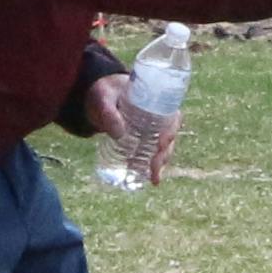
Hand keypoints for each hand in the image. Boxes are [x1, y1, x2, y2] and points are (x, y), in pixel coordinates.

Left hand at [87, 74, 177, 188]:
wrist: (99, 98)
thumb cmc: (104, 92)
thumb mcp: (103, 98)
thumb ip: (108, 113)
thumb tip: (119, 135)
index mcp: (154, 101)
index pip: (172, 115)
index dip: (171, 129)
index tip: (162, 142)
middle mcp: (158, 117)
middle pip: (169, 136)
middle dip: (164, 153)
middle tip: (154, 166)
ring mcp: (151, 130)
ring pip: (163, 148)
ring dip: (160, 163)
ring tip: (153, 178)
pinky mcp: (142, 140)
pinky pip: (153, 153)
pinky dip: (152, 166)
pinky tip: (151, 180)